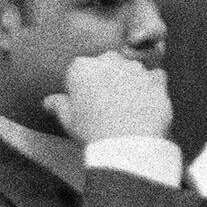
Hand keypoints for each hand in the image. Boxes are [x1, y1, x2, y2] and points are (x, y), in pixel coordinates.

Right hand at [48, 50, 172, 146]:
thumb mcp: (68, 120)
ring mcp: (135, 69)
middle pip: (107, 63)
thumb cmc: (93, 132)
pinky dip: (153, 86)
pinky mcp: (156, 80)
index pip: (80, 69)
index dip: (83, 86)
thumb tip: (49, 101)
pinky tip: (147, 101)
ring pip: (132, 68)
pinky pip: (156, 77)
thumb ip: (58, 105)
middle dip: (108, 77)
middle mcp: (109, 61)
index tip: (86, 102)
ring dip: (130, 80)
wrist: (127, 145)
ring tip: (128, 106)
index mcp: (81, 67)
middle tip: (108, 103)